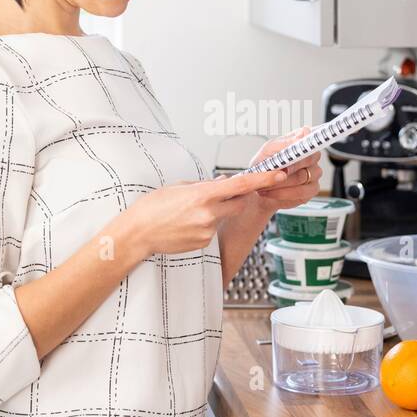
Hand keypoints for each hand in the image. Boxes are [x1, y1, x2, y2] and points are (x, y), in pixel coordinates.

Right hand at [124, 169, 289, 255]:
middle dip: (237, 197)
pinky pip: (213, 230)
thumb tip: (223, 183)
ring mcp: (207, 231)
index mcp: (203, 195)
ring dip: (216, 212)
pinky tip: (186, 224)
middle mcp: (209, 213)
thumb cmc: (152, 208)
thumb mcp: (178, 187)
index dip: (263, 179)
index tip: (279, 173)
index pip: (241, 185)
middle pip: (239, 203)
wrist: (137, 234)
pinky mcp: (204, 243)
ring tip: (190, 212)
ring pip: (224, 217)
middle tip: (221, 193)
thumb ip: (204, 185)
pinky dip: (206, 225)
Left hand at [249, 127, 323, 210]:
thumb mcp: (266, 152)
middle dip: (289, 166)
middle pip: (310, 158)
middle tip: (274, 171)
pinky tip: (271, 192)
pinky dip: (283, 194)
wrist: (257, 188)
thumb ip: (283, 143)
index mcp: (300, 142)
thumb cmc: (263, 166)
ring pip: (303, 177)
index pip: (311, 138)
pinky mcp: (311, 190)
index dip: (304, 143)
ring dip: (282, 182)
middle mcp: (310, 157)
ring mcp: (313, 174)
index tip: (294, 149)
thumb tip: (301, 135)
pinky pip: (301, 193)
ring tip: (266, 184)